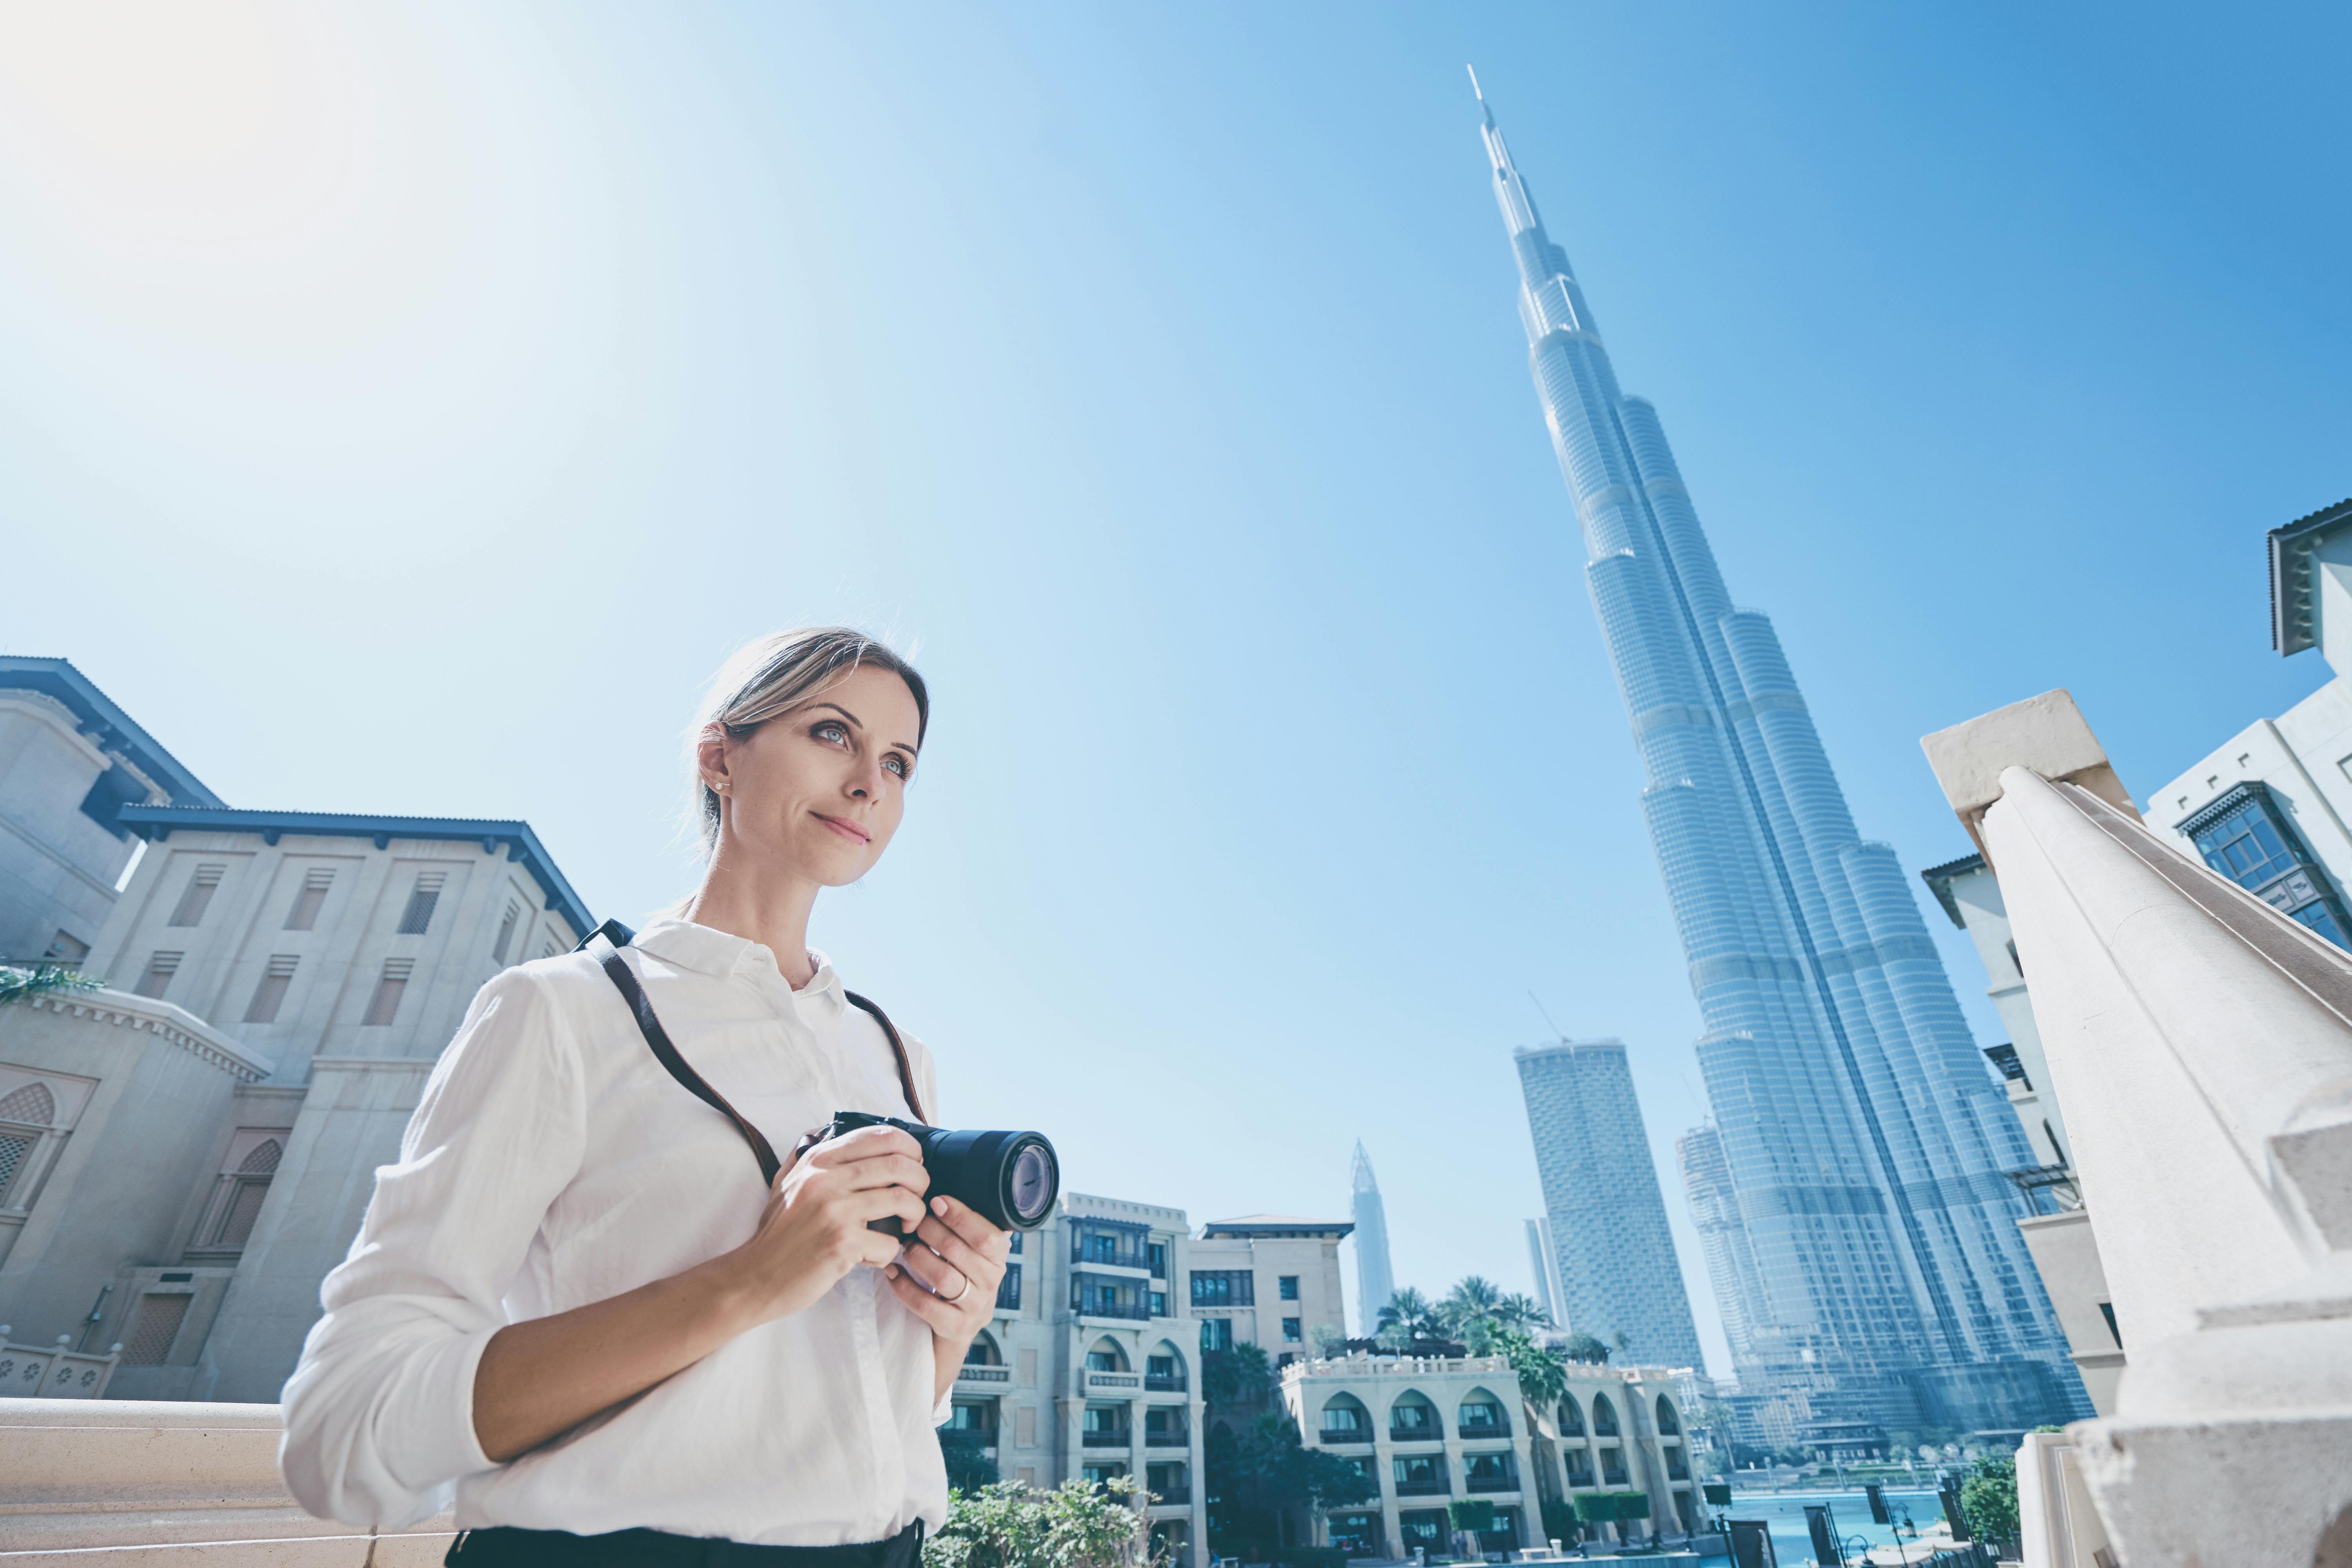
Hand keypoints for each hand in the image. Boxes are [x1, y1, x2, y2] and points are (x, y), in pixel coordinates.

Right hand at [722, 1124, 930, 1325]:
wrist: (755, 1276)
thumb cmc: (777, 1233)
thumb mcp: (786, 1182)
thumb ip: (807, 1155)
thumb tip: (827, 1130)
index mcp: (819, 1160)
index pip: (881, 1136)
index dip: (910, 1148)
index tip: (914, 1166)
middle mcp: (826, 1179)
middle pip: (900, 1164)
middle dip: (921, 1181)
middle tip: (916, 1198)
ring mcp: (834, 1210)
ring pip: (903, 1199)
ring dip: (915, 1215)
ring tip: (907, 1226)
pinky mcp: (841, 1243)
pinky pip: (890, 1242)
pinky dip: (890, 1252)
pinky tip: (875, 1257)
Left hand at [885, 1194, 1010, 1349]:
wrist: (959, 1324)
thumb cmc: (961, 1273)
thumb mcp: (972, 1249)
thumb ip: (966, 1225)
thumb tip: (946, 1186)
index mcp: (999, 1256)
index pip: (986, 1235)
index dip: (960, 1216)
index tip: (936, 1201)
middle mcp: (991, 1281)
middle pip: (959, 1252)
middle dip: (930, 1232)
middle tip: (913, 1223)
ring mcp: (975, 1306)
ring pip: (942, 1278)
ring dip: (917, 1257)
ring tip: (905, 1247)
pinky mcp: (955, 1326)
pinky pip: (925, 1305)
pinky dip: (904, 1287)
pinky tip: (892, 1272)